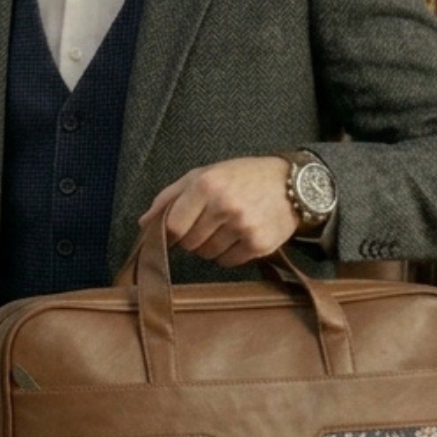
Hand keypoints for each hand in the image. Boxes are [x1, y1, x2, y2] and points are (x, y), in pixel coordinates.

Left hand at [139, 156, 296, 266]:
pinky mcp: (259, 245)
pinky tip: (240, 235)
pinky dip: (229, 254)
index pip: (172, 226)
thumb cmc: (243, 177)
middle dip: (193, 237)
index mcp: (206, 185)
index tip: (174, 233)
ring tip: (227, 226)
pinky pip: (228, 262)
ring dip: (211, 246)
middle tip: (209, 222)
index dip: (169, 234)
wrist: (292, 184)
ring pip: (208, 255)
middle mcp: (224, 206)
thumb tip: (144, 224)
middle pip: (189, 243)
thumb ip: (170, 197)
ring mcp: (243, 227)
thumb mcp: (204, 174)